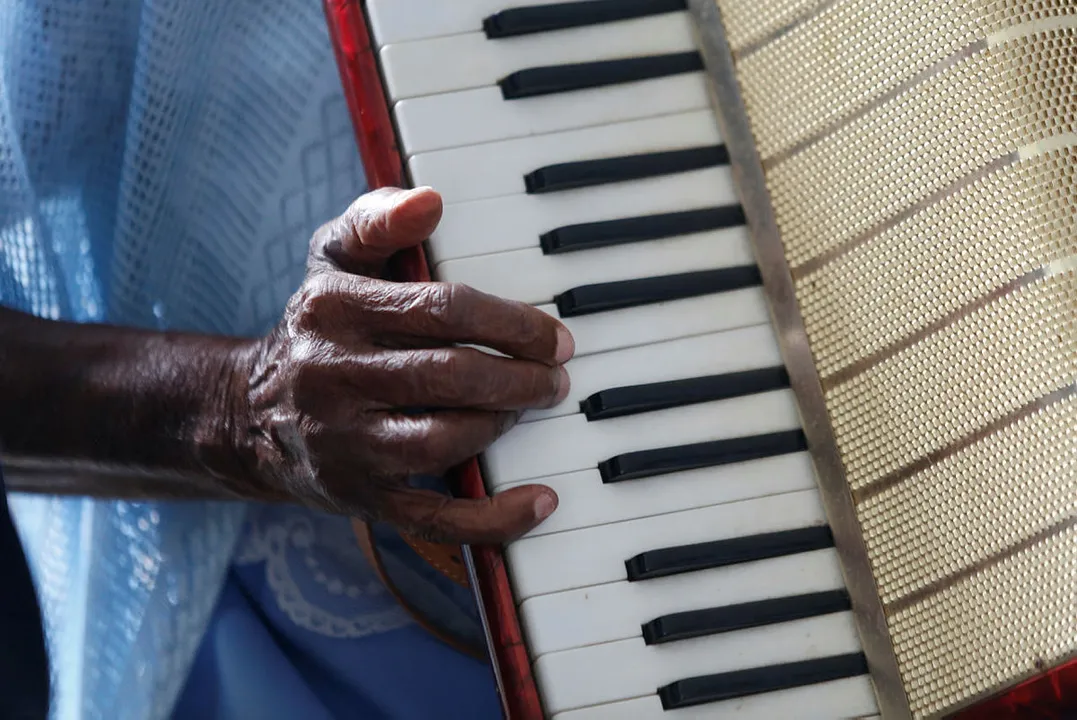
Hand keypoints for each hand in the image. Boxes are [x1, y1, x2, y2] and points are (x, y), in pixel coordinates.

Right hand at [230, 187, 572, 543]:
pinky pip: (434, 518)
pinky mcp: (357, 498)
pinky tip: (539, 501)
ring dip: (501, 424)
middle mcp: (332, 377)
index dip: (510, 323)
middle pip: (449, 375)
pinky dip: (494, 517)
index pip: (441, 309)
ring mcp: (343, 444)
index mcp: (334, 309)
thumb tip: (430, 201)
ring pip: (443, 441)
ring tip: (526, 408)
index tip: (552, 336)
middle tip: (555, 377)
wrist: (250, 414)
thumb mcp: (333, 258)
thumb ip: (378, 219)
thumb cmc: (317, 326)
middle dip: (518, 377)